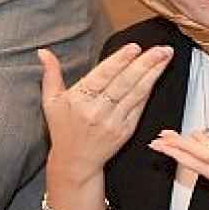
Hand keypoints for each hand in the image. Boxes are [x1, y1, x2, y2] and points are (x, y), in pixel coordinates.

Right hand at [39, 43, 172, 183]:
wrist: (75, 162)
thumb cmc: (63, 128)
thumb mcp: (51, 101)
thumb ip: (50, 74)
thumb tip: (43, 51)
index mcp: (79, 99)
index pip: (102, 76)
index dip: (119, 61)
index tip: (134, 47)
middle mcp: (97, 110)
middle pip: (124, 83)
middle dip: (145, 63)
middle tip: (160, 49)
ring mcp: (114, 121)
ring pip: (136, 93)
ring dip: (153, 73)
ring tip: (165, 56)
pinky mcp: (126, 130)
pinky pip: (139, 107)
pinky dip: (149, 90)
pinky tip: (157, 76)